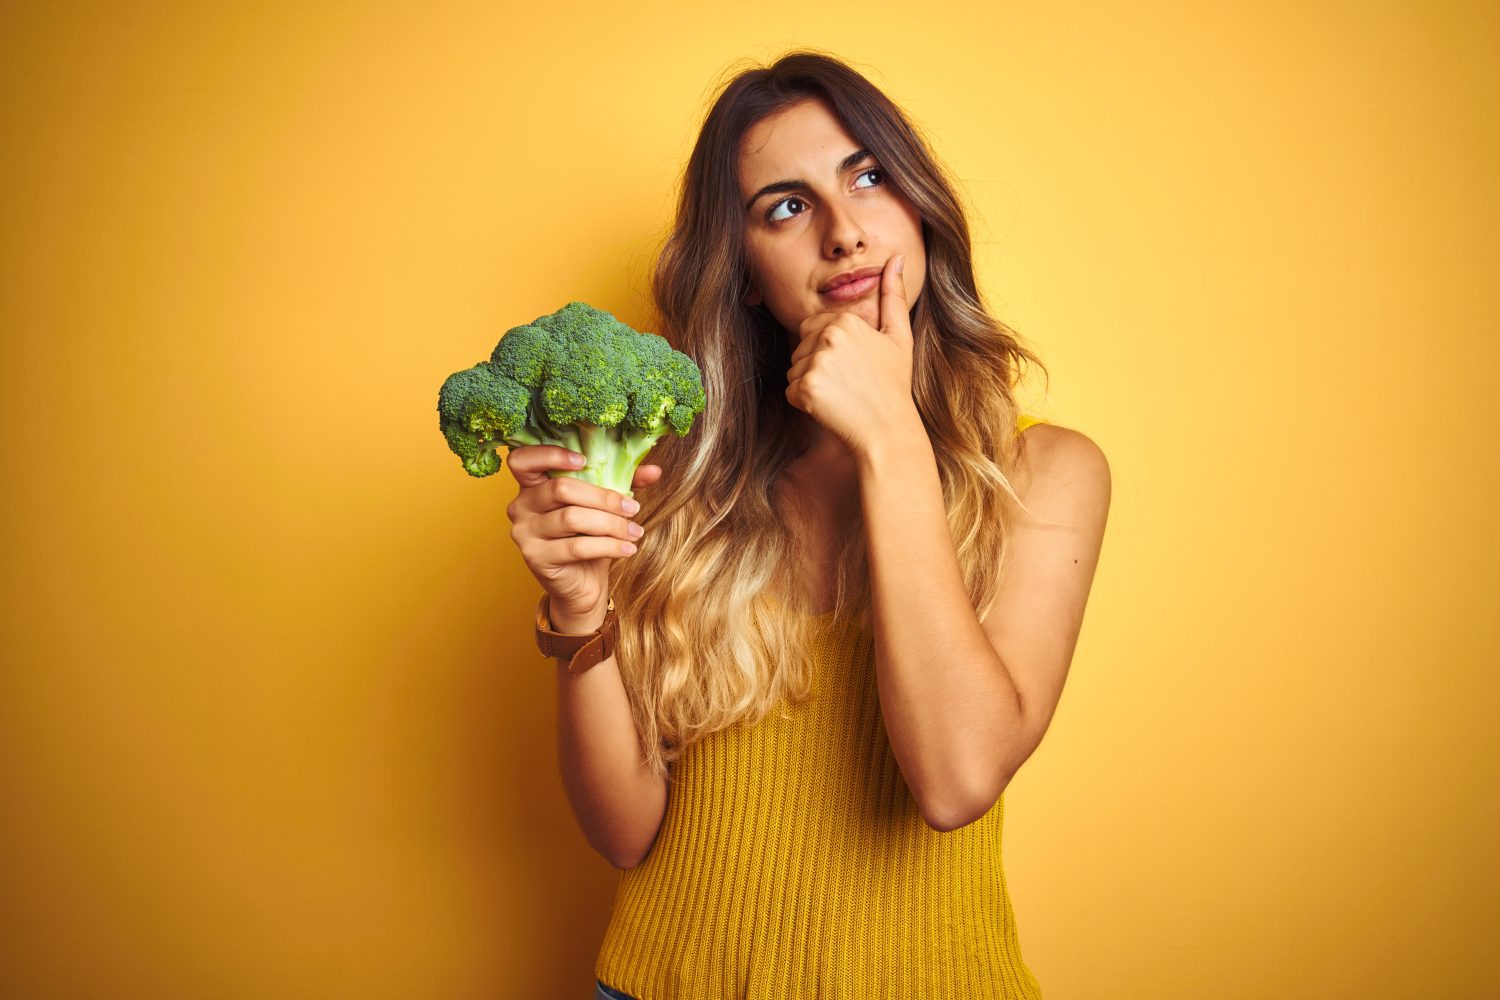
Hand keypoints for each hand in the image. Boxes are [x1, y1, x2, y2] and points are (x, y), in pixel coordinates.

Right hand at [503, 446, 659, 623]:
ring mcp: (524, 533)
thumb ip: (625, 482)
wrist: (582, 584)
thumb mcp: (605, 505)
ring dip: (611, 524)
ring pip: (572, 518)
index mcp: (531, 485)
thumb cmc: (590, 537)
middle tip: (633, 508)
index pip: (522, 460)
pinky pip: (576, 546)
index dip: (550, 454)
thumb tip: (655, 471)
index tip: (585, 461)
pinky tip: (628, 549)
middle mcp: (520, 506)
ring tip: (634, 531)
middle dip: (604, 498)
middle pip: (561, 489)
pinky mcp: (535, 558)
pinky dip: (609, 546)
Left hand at [785, 254, 921, 457]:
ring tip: (840, 395)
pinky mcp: (805, 388)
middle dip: (815, 365)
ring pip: (793, 370)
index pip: (812, 328)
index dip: (827, 350)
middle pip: (799, 348)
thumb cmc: (893, 385)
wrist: (889, 430)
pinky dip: (805, 403)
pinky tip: (831, 407)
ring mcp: (815, 363)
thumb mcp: (899, 336)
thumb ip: (893, 295)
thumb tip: (895, 258)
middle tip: (847, 383)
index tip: (851, 367)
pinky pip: (790, 391)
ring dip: (810, 384)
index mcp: (846, 320)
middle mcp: (828, 336)